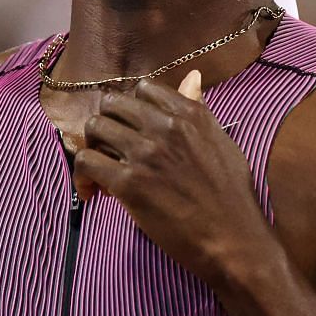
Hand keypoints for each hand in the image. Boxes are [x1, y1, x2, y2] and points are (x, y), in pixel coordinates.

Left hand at [72, 70, 276, 287]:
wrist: (233, 239)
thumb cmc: (232, 195)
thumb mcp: (222, 142)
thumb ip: (200, 110)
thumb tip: (193, 76)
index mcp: (188, 113)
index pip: (142, 89)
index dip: (130, 110)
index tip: (131, 131)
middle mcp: (164, 126)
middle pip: (111, 104)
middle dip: (106, 126)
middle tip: (110, 151)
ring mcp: (145, 153)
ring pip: (94, 129)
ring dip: (92, 149)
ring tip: (101, 174)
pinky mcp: (129, 183)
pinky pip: (87, 162)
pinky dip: (82, 177)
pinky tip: (92, 193)